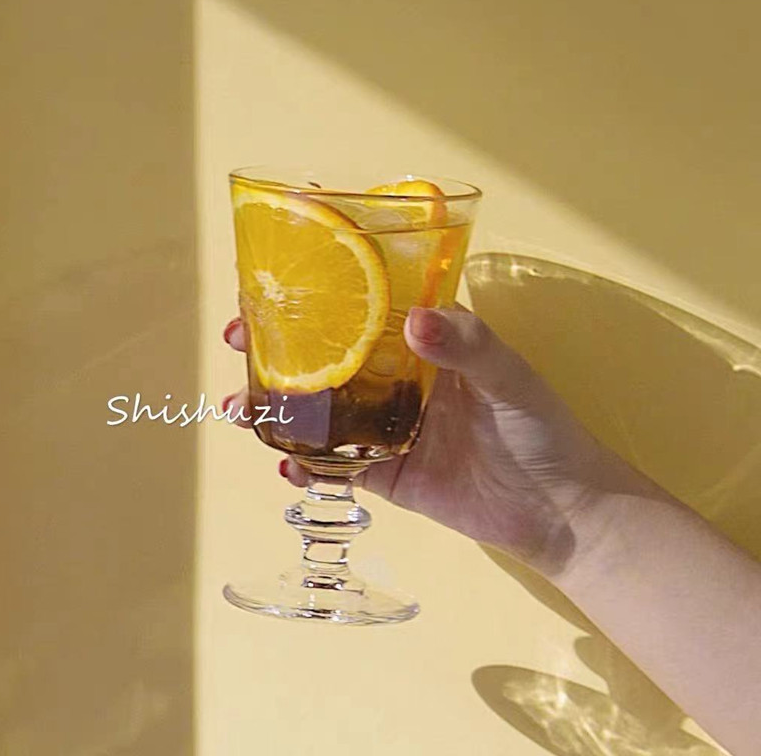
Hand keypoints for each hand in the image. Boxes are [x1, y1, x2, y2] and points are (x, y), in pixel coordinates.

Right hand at [224, 306, 632, 577]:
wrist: (562, 512)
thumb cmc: (544, 431)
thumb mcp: (513, 379)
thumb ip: (470, 347)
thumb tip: (415, 321)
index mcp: (426, 345)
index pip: (365, 308)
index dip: (320, 296)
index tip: (275, 286)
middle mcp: (400, 381)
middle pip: (330, 357)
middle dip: (280, 348)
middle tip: (238, 340)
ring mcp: (389, 429)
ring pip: (323, 412)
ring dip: (279, 408)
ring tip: (241, 409)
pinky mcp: (388, 475)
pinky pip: (338, 468)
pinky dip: (309, 466)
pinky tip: (287, 464)